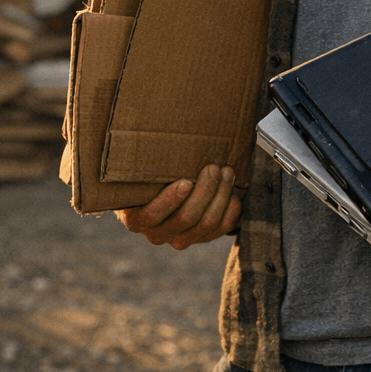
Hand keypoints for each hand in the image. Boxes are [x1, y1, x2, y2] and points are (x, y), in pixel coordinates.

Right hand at [115, 164, 240, 249]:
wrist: (163, 195)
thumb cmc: (151, 179)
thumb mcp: (141, 174)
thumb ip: (147, 165)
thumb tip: (153, 133)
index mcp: (137, 219)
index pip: (153, 215)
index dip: (170, 200)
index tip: (186, 182)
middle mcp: (158, 234)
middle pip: (187, 217)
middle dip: (205, 190)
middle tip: (214, 168)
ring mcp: (182, 238)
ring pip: (207, 223)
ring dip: (221, 195)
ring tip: (227, 173)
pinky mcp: (203, 238)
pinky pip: (222, 228)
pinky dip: (231, 209)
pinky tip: (233, 192)